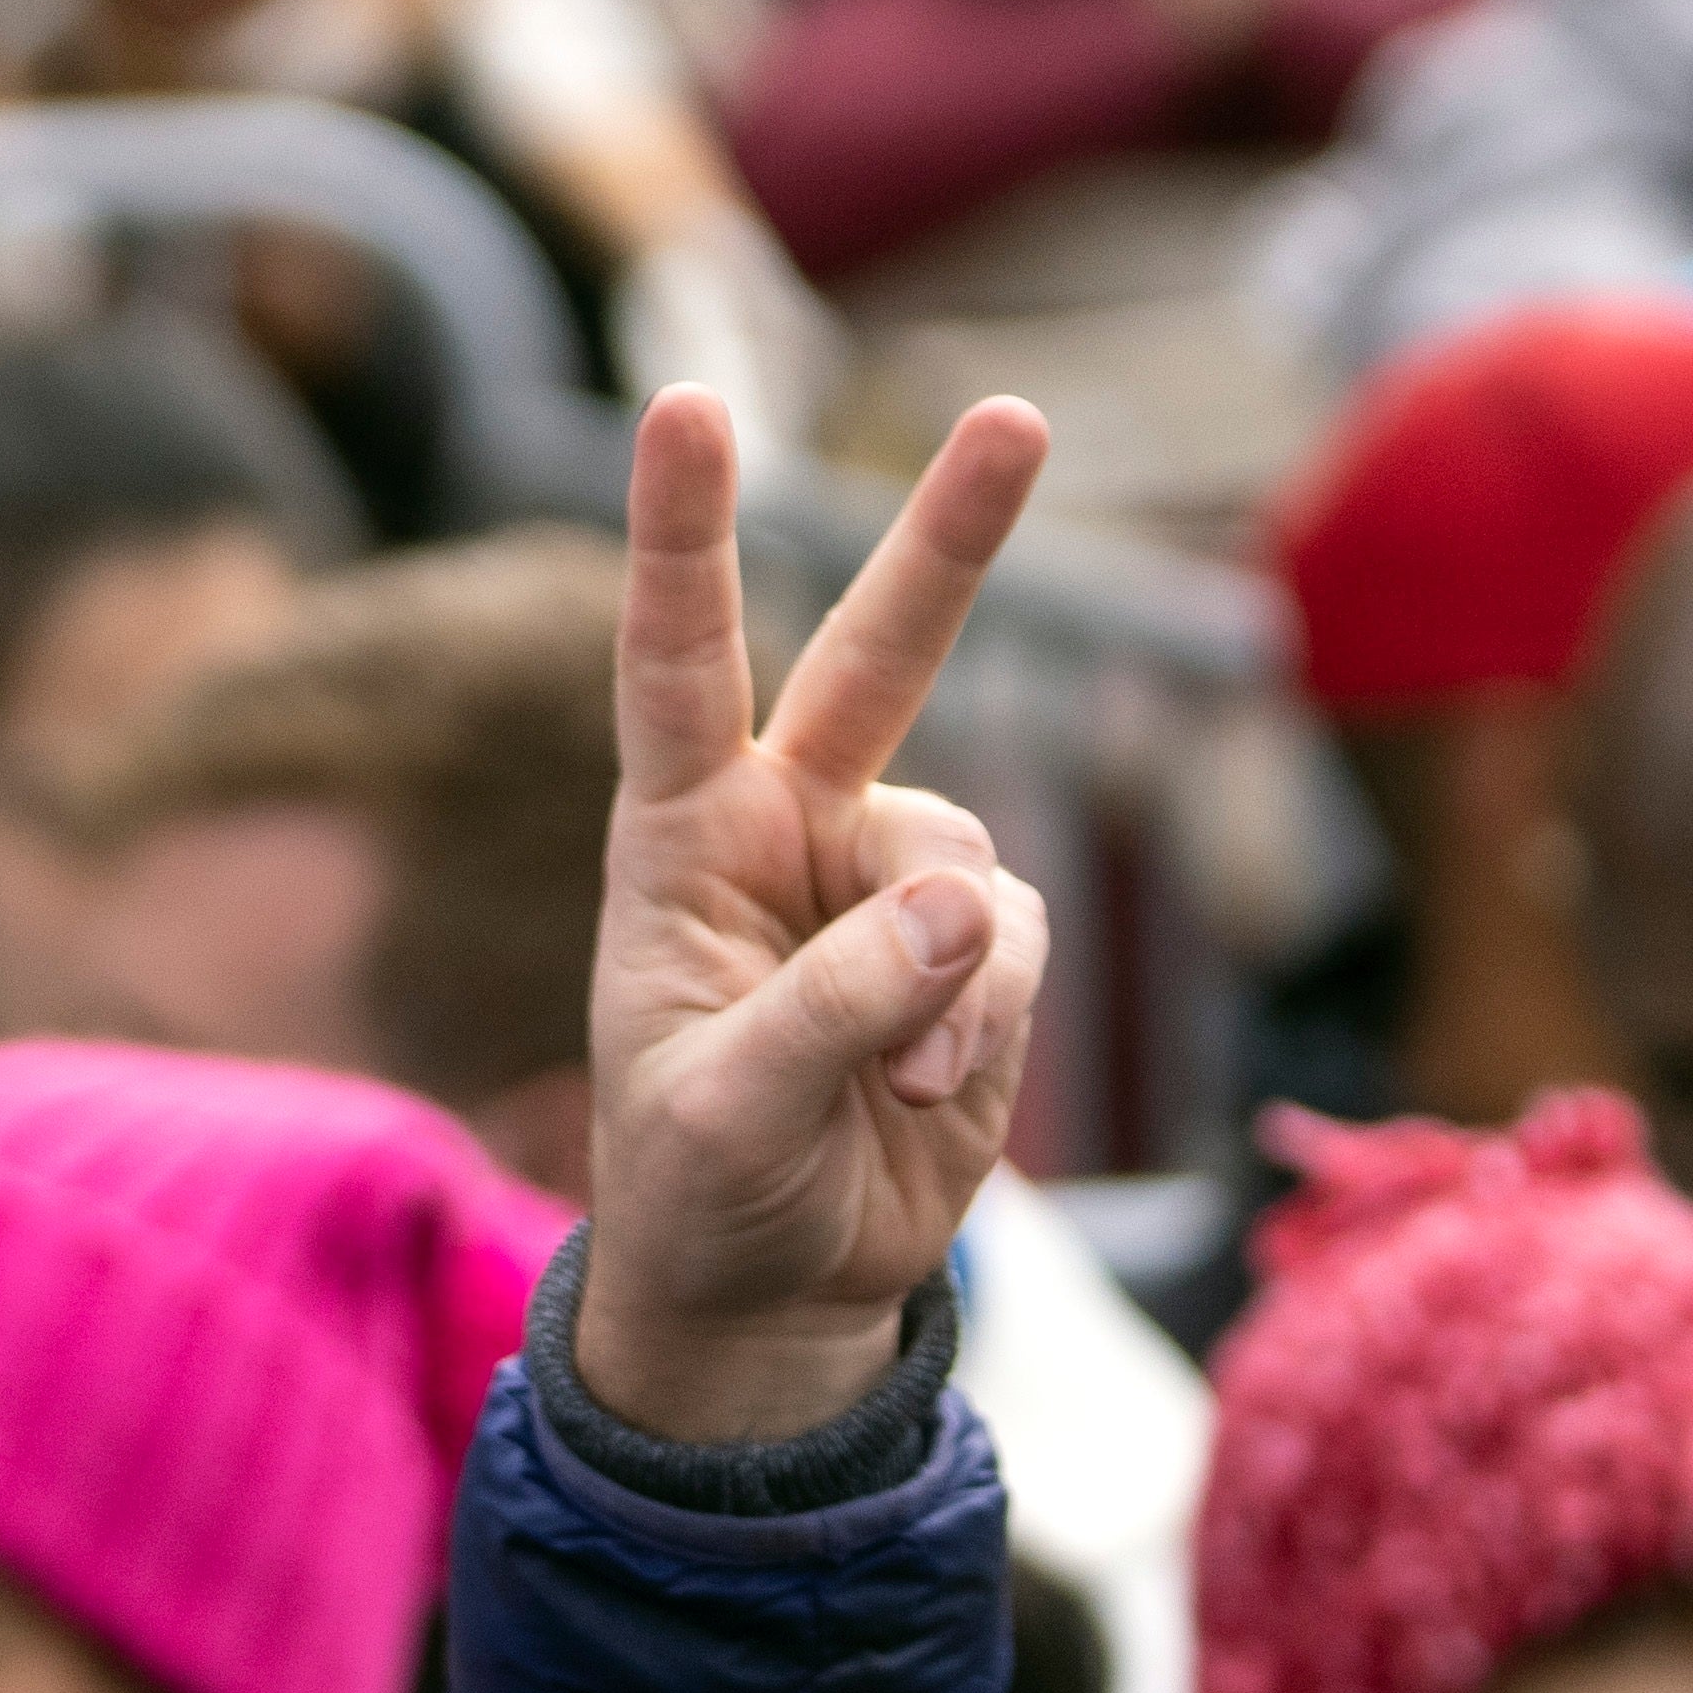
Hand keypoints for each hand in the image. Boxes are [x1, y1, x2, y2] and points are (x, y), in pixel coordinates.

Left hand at [575, 389, 1060, 1446]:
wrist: (774, 1291)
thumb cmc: (702, 1188)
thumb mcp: (724, 1111)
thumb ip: (833, 1008)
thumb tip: (962, 908)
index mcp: (679, 835)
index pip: (675, 658)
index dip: (680, 532)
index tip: (686, 402)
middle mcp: (788, 826)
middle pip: (880, 653)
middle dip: (951, 538)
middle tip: (1016, 416)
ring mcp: (888, 884)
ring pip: (963, 855)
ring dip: (946, 975)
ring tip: (892, 1083)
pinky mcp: (975, 952)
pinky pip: (1012, 941)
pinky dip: (983, 1018)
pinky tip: (927, 1090)